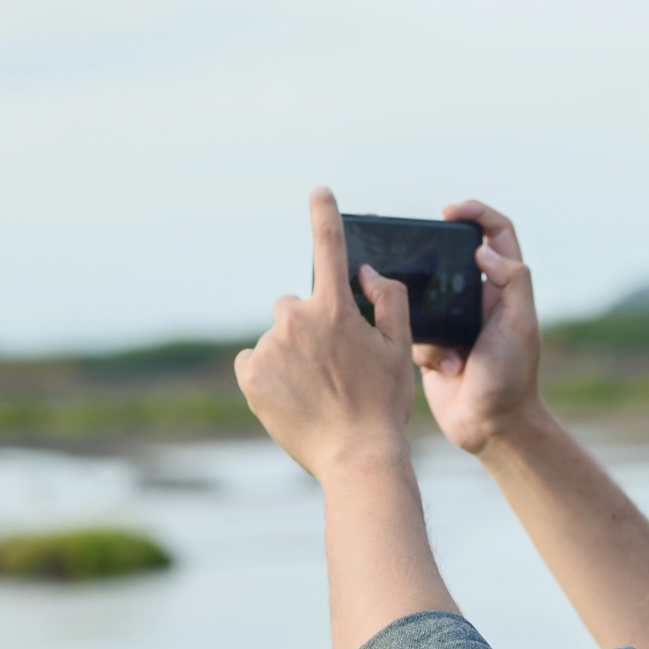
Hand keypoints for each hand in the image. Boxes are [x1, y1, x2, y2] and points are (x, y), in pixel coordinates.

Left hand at [236, 188, 415, 475]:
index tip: (319, 192)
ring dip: (291, 353)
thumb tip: (364, 272)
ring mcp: (269, 348)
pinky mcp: (249, 374)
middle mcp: (296, 320)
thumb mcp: (398, 349)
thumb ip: (387, 300)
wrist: (356, 456)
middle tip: (333, 366)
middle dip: (310, 325)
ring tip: (316, 391)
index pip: (330, 248)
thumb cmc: (383, 403)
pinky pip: (255, 361)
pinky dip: (269, 374)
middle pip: (295, 305)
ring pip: (277, 338)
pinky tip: (293, 398)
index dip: (324, 215)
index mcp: (335, 309)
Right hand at [414, 200, 546, 454]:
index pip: (496, 233)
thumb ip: (512, 281)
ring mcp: (454, 322)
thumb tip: (484, 250)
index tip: (449, 212)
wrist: (491, 428)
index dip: (476, 213)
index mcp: (504, 287)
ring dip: (424, 313)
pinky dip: (423, 346)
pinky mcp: (433, 346)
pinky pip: (411, 329)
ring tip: (442, 340)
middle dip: (431, 261)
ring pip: (422, 294)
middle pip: (450, 258)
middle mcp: (479, 299)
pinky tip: (446, 368)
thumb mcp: (521, 325)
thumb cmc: (512, 377)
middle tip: (414, 261)